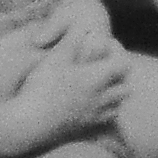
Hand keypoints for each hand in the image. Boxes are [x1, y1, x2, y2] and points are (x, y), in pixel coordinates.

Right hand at [8, 38, 130, 148]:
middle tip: (107, 63)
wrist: (30, 124)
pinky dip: (107, 109)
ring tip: (101, 82)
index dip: (118, 51)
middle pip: (126, 87)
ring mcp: (95, 116)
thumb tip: (84, 28)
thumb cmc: (42, 87)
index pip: (124, 64)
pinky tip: (92, 101)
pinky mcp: (86, 128)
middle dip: (121, 74)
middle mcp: (101, 99)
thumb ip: (72, 41)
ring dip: (115, 92)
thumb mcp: (55, 59)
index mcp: (97, 79)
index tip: (107, 44)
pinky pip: (107, 119)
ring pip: (119, 105)